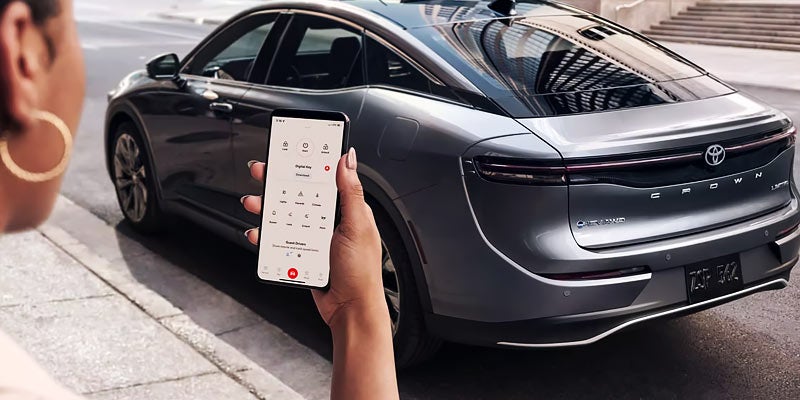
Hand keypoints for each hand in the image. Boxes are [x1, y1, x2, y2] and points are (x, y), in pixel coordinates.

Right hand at [242, 148, 386, 327]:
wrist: (350, 310)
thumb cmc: (362, 272)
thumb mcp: (358, 226)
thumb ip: (350, 193)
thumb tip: (348, 159)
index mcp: (346, 209)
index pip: (324, 178)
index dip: (306, 164)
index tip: (289, 150)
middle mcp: (329, 221)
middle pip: (298, 194)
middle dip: (277, 183)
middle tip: (260, 172)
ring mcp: (314, 238)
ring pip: (285, 216)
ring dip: (266, 208)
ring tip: (253, 203)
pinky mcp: (302, 254)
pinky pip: (280, 240)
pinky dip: (266, 236)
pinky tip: (258, 232)